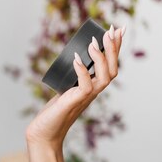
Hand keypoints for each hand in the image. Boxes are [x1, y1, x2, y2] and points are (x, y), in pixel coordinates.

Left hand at [25, 24, 123, 149]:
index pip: (110, 65)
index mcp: (93, 86)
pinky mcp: (74, 102)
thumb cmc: (53, 113)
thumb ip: (70, 78)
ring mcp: (85, 98)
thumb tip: (71, 58)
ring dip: (101, 58)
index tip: (117, 29)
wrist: (44, 133)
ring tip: (94, 42)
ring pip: (104, 77)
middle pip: (112, 69)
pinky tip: (77, 59)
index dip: (115, 48)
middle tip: (111, 30)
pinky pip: (85, 85)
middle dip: (113, 48)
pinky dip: (82, 71)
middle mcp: (93, 92)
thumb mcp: (63, 89)